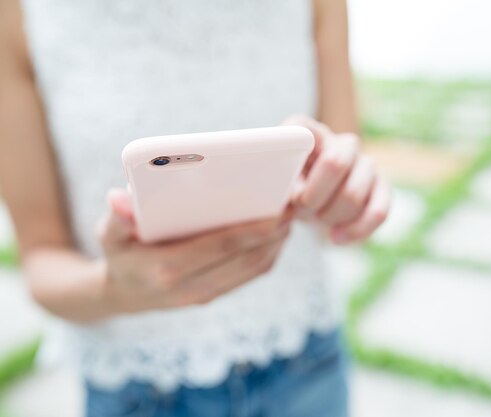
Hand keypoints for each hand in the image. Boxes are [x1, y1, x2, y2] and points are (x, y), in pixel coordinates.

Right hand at [98, 189, 290, 313]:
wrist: (120, 295)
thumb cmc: (118, 254)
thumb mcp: (108, 233)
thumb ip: (116, 217)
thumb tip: (119, 198)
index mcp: (165, 269)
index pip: (220, 246)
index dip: (252, 230)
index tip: (278, 213)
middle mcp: (187, 288)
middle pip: (243, 260)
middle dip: (272, 236)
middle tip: (293, 211)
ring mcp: (201, 296)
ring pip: (250, 272)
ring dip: (274, 247)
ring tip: (289, 221)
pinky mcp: (211, 297)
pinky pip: (246, 278)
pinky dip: (265, 258)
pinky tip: (274, 238)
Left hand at [285, 115, 390, 244]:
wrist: (311, 206)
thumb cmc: (291, 191)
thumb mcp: (279, 186)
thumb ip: (282, 184)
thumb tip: (295, 196)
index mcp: (311, 133)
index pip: (303, 129)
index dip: (295, 161)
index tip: (291, 189)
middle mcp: (343, 143)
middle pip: (335, 162)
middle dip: (314, 196)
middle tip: (302, 209)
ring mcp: (366, 164)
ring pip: (354, 193)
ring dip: (331, 216)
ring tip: (318, 220)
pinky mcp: (382, 188)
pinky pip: (378, 212)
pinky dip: (355, 230)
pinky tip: (336, 237)